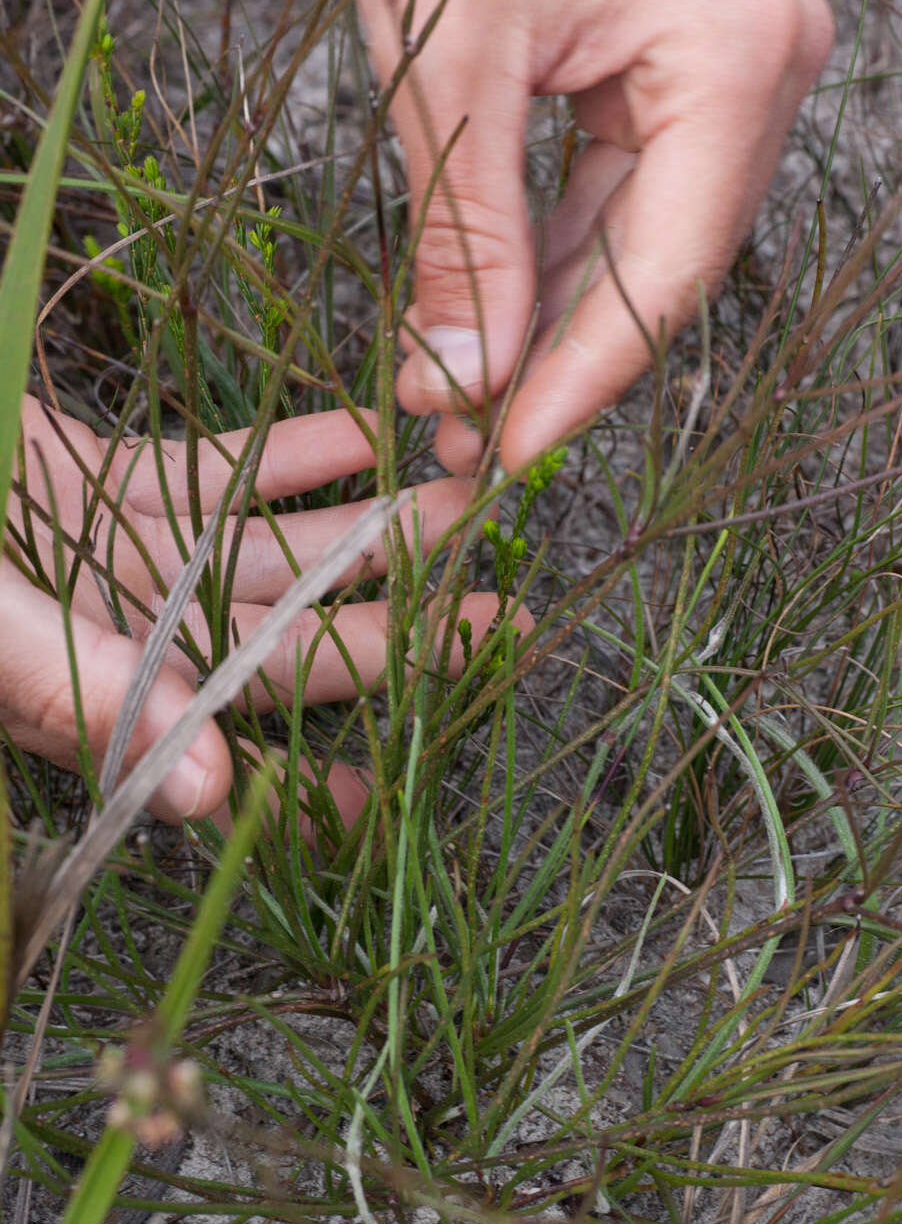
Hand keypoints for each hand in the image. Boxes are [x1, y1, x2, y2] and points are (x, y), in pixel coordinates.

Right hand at [3, 396, 504, 824]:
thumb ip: (76, 699)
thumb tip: (201, 791)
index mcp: (100, 699)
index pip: (236, 754)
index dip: (322, 782)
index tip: (416, 782)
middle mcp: (128, 639)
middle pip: (289, 643)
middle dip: (398, 633)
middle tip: (503, 616)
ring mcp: (125, 558)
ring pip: (272, 552)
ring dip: (369, 530)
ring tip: (465, 503)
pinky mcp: (106, 481)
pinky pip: (219, 471)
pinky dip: (293, 453)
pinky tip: (370, 432)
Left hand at [359, 0, 833, 473]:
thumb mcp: (451, 58)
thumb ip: (466, 231)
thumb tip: (466, 376)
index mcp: (736, 55)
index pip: (668, 273)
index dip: (583, 382)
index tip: (510, 454)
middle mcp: (758, 69)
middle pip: (661, 268)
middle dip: (553, 363)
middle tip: (467, 441)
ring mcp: (723, 70)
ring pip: (638, 241)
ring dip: (545, 321)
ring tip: (459, 395)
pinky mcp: (674, 69)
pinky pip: (618, 193)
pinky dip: (550, 258)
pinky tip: (489, 318)